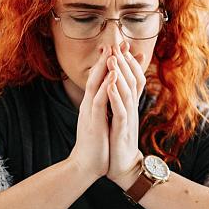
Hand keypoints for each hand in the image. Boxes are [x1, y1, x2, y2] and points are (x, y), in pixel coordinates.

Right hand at [68, 47, 111, 181]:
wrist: (86, 166)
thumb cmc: (97, 145)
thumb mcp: (102, 122)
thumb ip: (106, 108)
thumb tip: (112, 97)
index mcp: (93, 104)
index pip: (101, 79)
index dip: (110, 63)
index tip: (122, 50)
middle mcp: (90, 104)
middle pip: (97, 76)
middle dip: (107, 59)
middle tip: (116, 42)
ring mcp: (90, 112)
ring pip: (96, 85)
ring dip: (104, 68)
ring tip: (112, 52)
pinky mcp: (93, 122)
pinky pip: (99, 101)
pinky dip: (105, 87)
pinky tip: (112, 76)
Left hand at [106, 41, 146, 189]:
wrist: (123, 167)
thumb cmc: (119, 141)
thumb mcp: (120, 117)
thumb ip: (120, 101)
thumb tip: (116, 84)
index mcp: (128, 105)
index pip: (131, 78)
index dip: (128, 61)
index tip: (121, 45)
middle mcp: (130, 108)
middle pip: (131, 80)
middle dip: (125, 62)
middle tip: (118, 43)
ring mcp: (128, 119)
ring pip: (126, 92)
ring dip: (120, 75)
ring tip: (113, 59)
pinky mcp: (123, 130)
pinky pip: (120, 111)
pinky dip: (115, 97)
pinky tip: (110, 86)